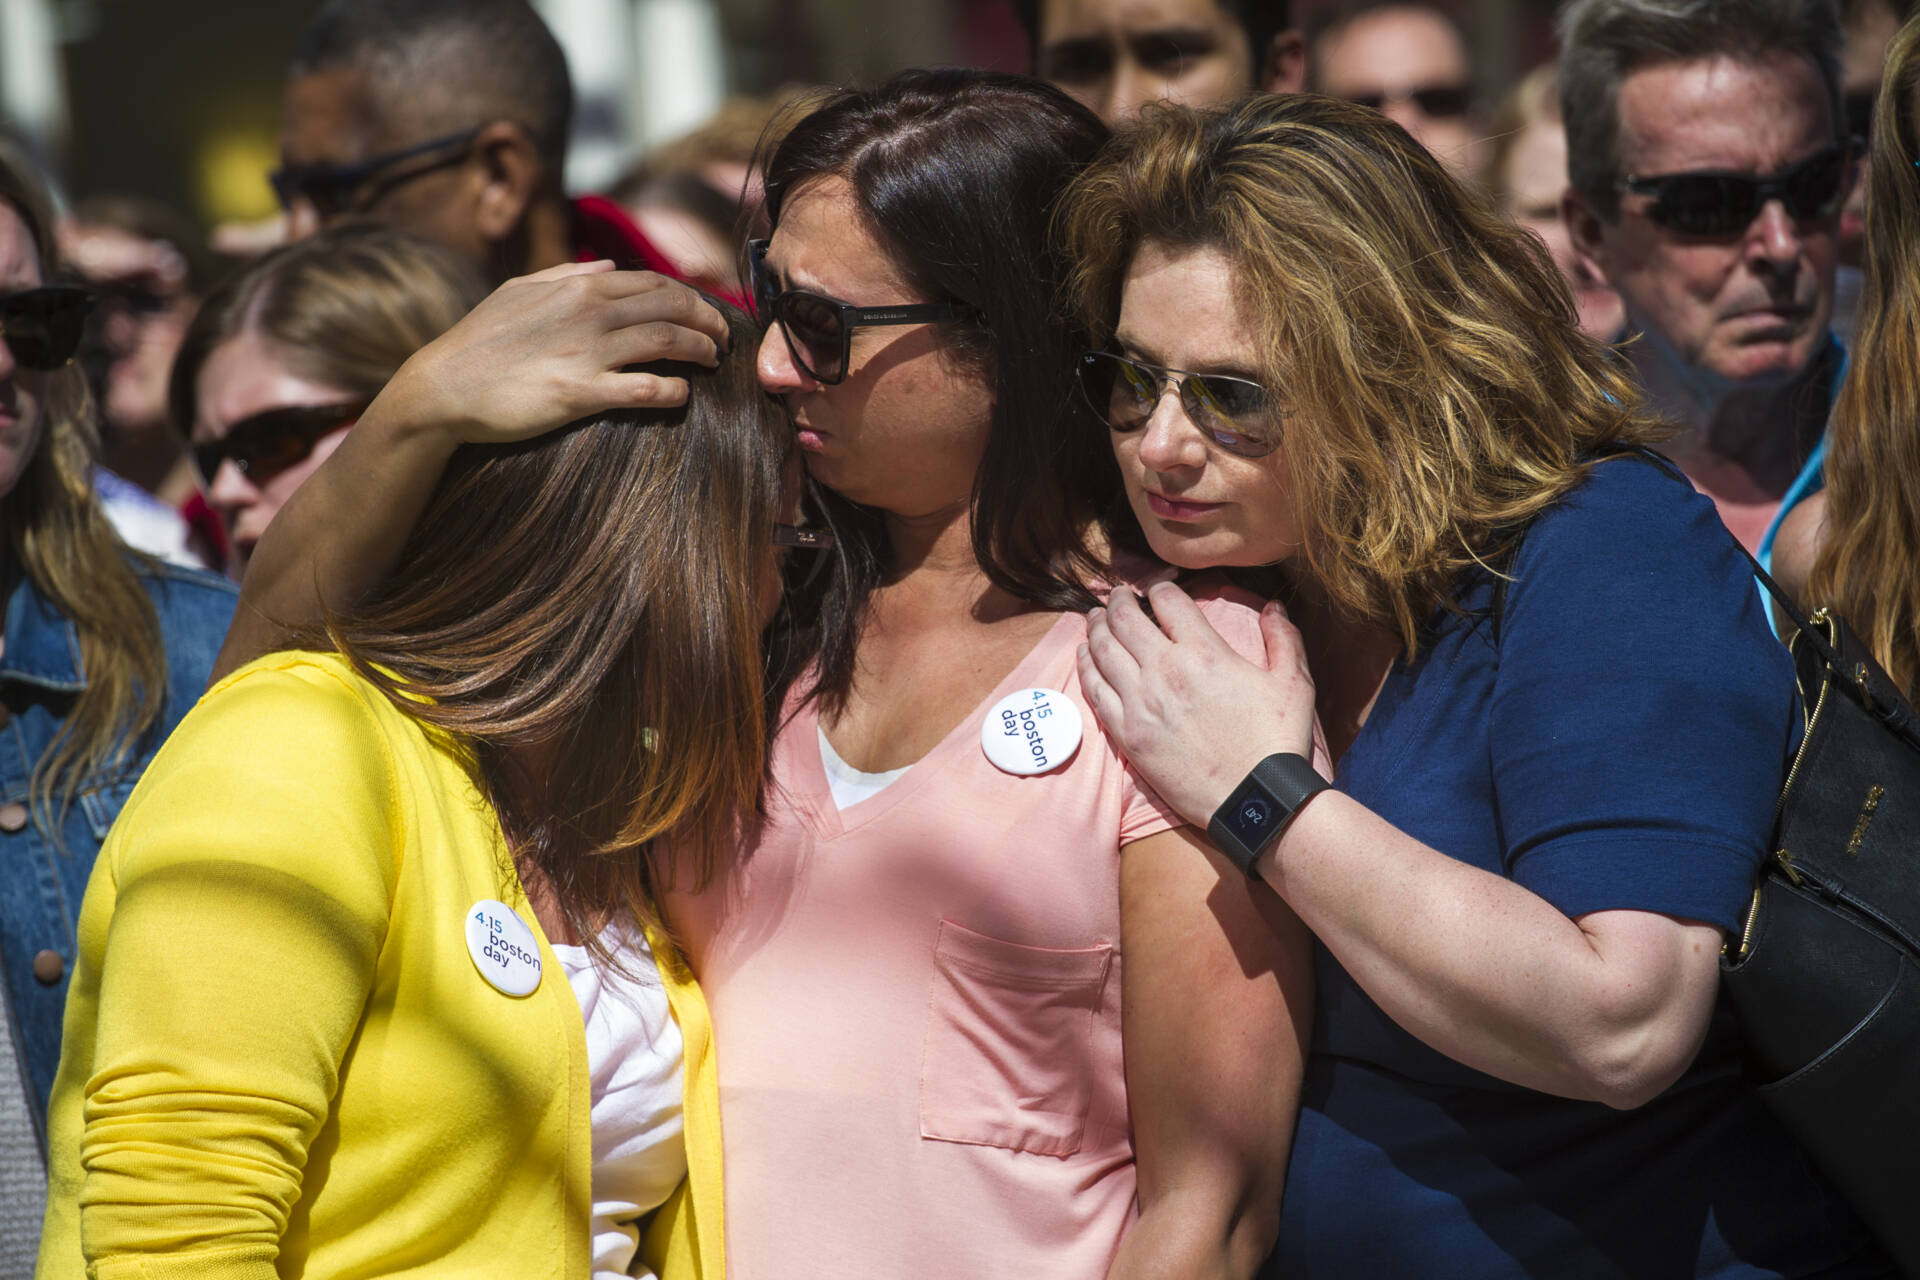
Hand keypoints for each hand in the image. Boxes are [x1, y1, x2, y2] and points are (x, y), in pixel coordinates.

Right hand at [377, 261, 730, 450]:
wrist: (442, 387)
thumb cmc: (479, 340)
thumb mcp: (518, 291)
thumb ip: (565, 274)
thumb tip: (604, 266)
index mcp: (578, 285)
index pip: (653, 282)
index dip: (689, 297)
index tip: (705, 313)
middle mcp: (590, 312)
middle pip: (672, 307)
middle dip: (708, 321)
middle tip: (723, 339)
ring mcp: (587, 352)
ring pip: (668, 342)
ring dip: (700, 351)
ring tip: (713, 361)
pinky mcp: (581, 394)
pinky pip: (646, 389)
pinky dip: (674, 391)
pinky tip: (682, 395)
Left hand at [1079, 581, 1326, 827]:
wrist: (1253, 800)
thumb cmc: (1277, 742)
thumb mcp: (1294, 683)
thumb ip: (1284, 638)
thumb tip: (1274, 605)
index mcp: (1204, 651)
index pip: (1167, 600)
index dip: (1158, 587)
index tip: (1155, 589)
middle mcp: (1165, 670)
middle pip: (1125, 619)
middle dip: (1118, 600)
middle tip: (1116, 594)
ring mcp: (1140, 702)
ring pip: (1103, 649)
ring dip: (1096, 626)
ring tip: (1094, 616)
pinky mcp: (1127, 733)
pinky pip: (1095, 689)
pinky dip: (1086, 665)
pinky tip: (1084, 653)